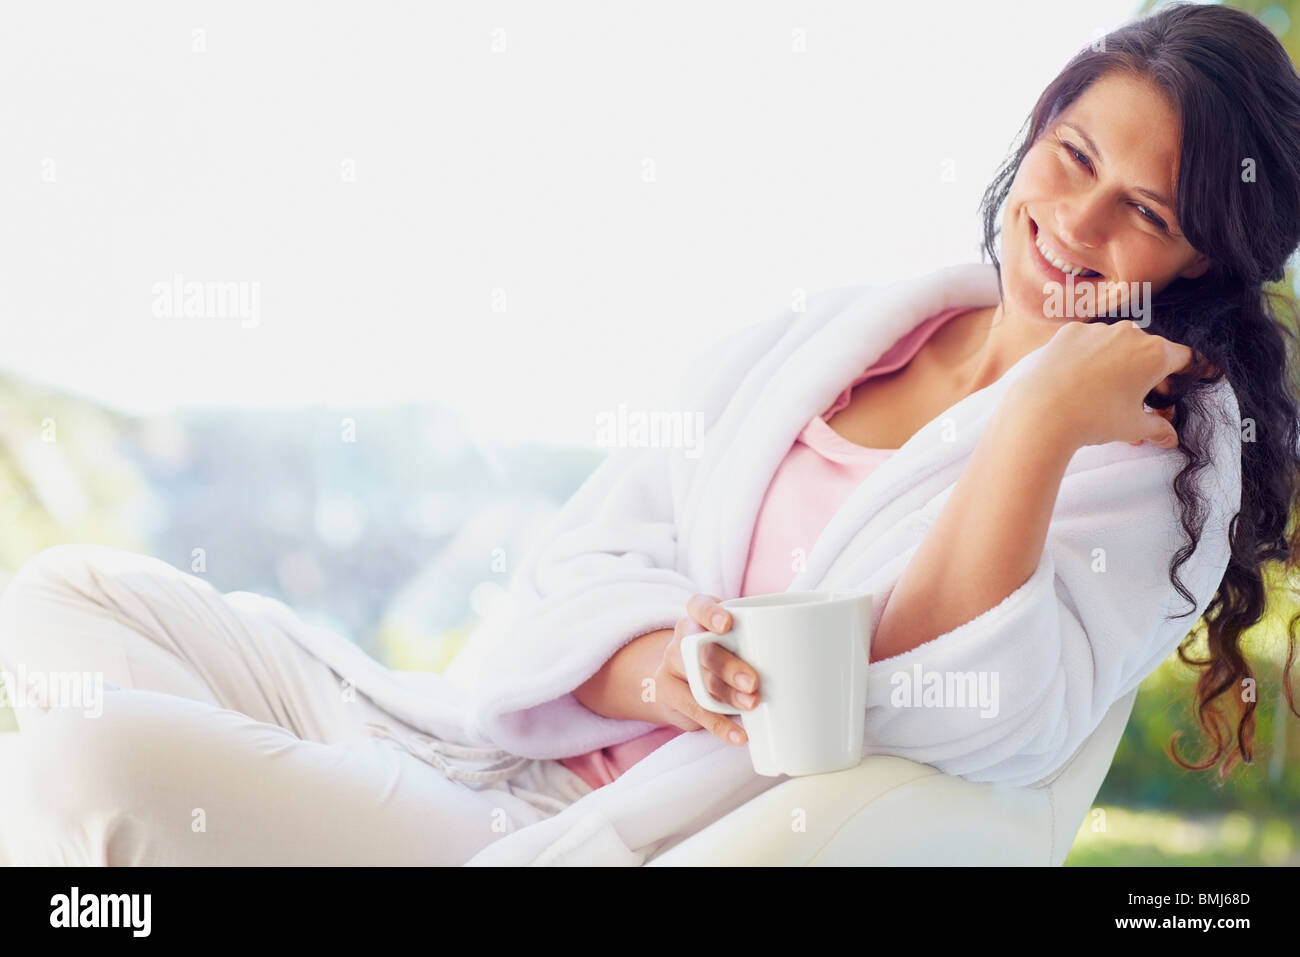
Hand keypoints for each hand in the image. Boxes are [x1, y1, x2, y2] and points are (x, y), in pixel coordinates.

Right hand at [649, 593, 759, 746]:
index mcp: (699, 617)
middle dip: (728, 666)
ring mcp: (672, 664)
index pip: (698, 606)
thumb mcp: (734, 640)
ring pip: (698, 680)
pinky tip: (739, 735)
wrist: (676, 678)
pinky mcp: (668, 692)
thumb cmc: (721, 653)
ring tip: (752, 705)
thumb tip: (810, 657)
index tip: (727, 625)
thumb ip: (758, 641)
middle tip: (753, 682)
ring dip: (727, 695)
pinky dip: (720, 725)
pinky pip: (695, 710)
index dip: (710, 614)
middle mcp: (682, 637)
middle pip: (701, 649)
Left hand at [1005, 318, 1195, 450]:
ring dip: (1120, 363)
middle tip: (1145, 399)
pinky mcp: (1069, 331)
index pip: (1185, 358)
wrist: (1042, 411)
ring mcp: (1098, 329)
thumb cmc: (1094, 419)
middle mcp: (1130, 333)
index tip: (1193, 377)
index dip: (1190, 371)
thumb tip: (1169, 437)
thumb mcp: (1133, 427)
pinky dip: (1090, 356)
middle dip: (1151, 374)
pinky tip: (1081, 378)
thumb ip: (1157, 428)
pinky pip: (1088, 342)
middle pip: (1150, 351)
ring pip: (1118, 344)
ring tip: (1109, 392)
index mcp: (1155, 354)